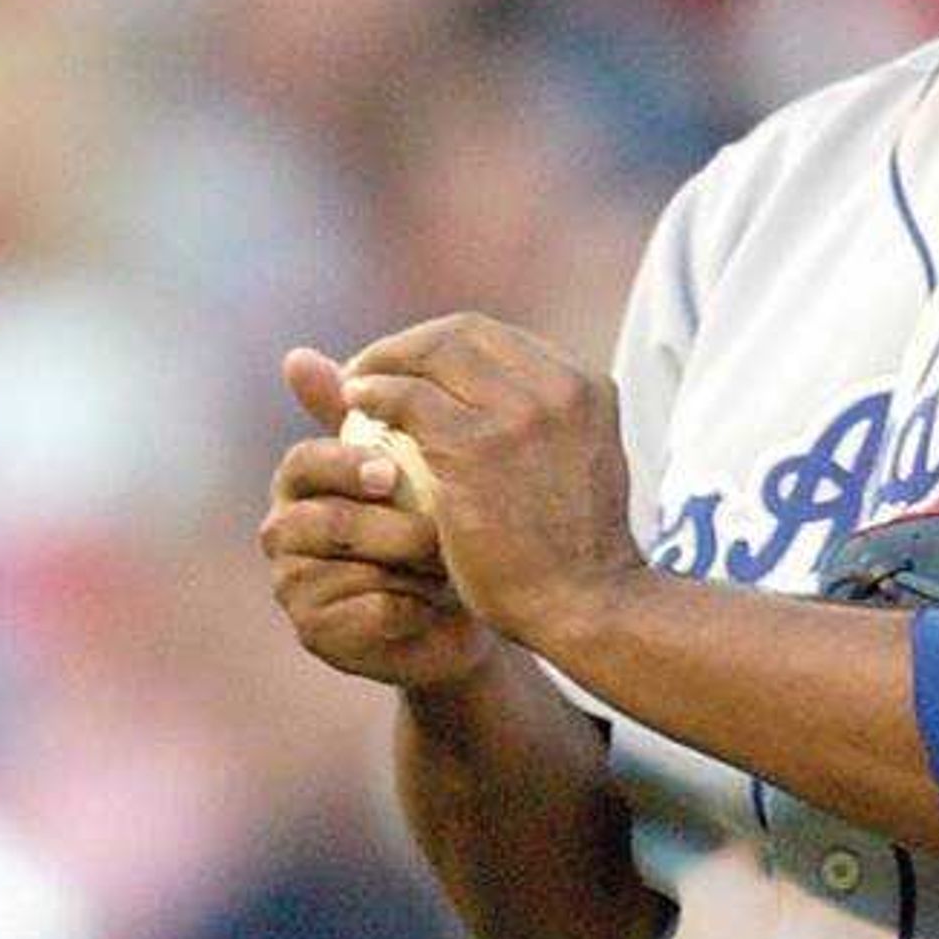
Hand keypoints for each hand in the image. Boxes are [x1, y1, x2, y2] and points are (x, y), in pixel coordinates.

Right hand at [261, 349, 490, 688]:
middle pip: (312, 519)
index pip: (304, 462)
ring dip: (396, 566)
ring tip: (443, 562)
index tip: (390, 472)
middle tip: (425, 526)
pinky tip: (439, 604)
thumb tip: (294, 354)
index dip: (343, 464)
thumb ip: (373, 409)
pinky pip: (361, 618)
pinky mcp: (319, 637)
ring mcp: (296, 588)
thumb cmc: (435, 524)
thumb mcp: (412, 461)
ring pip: (334, 571)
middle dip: (373, 523)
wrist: (459, 609)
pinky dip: (406, 609)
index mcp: (300, 483)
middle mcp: (285, 533)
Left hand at [315, 316, 642, 655]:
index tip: (409, 369)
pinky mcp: (475, 446)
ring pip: (433, 354)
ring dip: (383, 362)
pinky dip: (374, 392)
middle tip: (368, 369)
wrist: (585, 605)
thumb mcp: (570, 469)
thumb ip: (535, 426)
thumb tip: (486, 402)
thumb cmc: (571, 556)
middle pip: (463, 333)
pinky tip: (353, 405)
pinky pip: (407, 397)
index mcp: (586, 387)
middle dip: (408, 344)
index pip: (498, 338)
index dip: (441, 344)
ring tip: (352, 386)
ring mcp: (519, 413)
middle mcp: (558, 387)